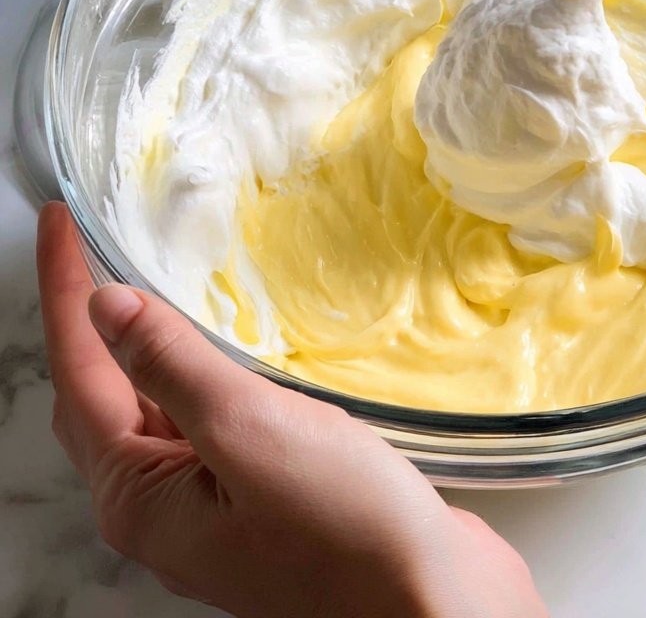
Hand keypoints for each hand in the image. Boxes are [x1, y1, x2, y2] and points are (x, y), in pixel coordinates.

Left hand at [37, 202, 547, 617]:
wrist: (431, 603)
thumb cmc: (344, 526)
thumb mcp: (247, 431)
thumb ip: (174, 365)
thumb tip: (107, 307)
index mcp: (140, 498)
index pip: (80, 373)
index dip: (65, 291)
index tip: (57, 223)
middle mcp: (164, 507)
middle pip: (102, 397)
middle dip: (89, 321)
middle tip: (90, 247)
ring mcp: (213, 506)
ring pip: (156, 409)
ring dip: (146, 347)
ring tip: (148, 283)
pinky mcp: (263, 499)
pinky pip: (207, 423)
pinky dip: (198, 375)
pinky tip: (224, 350)